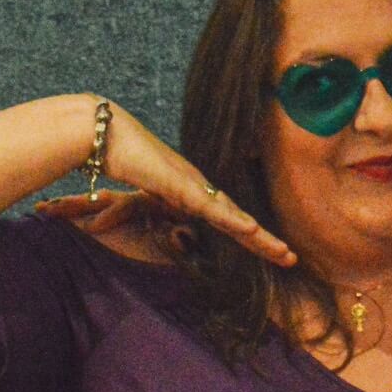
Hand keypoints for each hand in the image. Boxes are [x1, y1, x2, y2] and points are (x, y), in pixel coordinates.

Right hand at [35, 109, 295, 267]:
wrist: (100, 132)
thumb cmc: (117, 156)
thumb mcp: (142, 190)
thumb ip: (158, 202)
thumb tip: (167, 217)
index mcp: (190, 191)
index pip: (226, 218)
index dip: (248, 236)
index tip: (270, 252)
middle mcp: (197, 186)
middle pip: (237, 218)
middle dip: (264, 241)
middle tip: (290, 259)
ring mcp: (190, 184)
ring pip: (232, 215)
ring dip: (259, 237)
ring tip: (283, 253)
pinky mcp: (179, 183)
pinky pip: (210, 206)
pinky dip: (232, 219)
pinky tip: (252, 230)